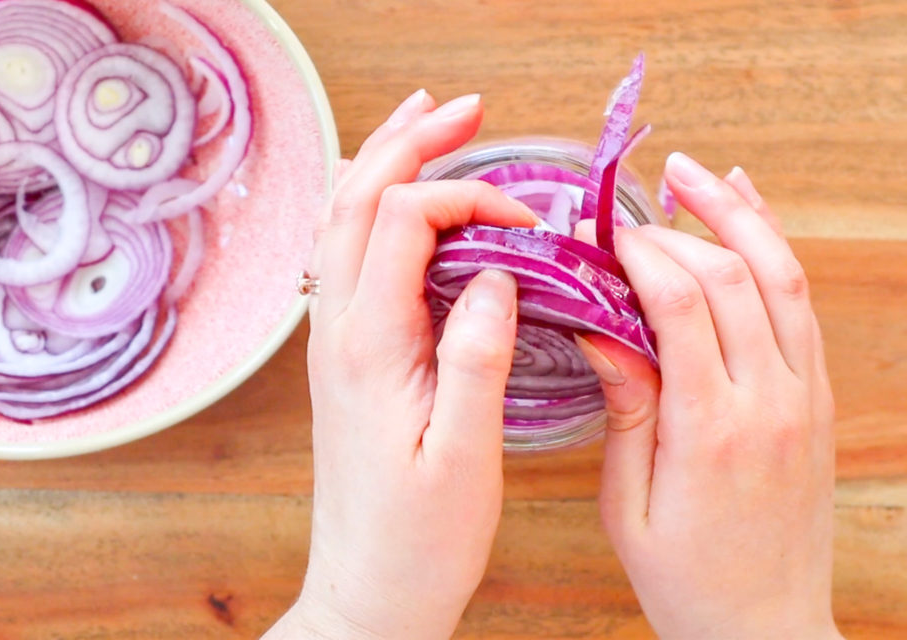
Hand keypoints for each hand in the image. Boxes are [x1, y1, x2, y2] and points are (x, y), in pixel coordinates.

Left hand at [263, 91, 537, 638]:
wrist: (367, 591)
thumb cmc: (419, 540)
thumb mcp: (466, 458)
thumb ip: (477, 358)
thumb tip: (498, 274)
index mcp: (371, 344)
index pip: (407, 219)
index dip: (469, 197)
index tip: (529, 224)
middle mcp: (340, 329)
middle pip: (359, 197)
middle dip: (412, 140)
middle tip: (466, 107)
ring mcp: (336, 339)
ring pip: (346, 221)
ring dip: (386, 162)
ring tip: (430, 122)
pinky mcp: (348, 355)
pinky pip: (351, 257)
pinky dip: (379, 209)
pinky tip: (409, 203)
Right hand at [577, 153, 840, 638]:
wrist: (763, 627)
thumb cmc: (685, 576)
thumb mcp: (629, 503)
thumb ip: (626, 409)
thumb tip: (603, 329)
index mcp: (713, 426)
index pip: (682, 303)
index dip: (643, 253)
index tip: (608, 236)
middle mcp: (770, 399)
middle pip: (735, 275)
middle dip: (688, 221)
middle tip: (645, 191)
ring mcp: (803, 395)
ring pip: (783, 278)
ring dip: (744, 217)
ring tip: (703, 174)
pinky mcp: (815, 399)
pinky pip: (803, 308)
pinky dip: (778, 254)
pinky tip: (752, 221)